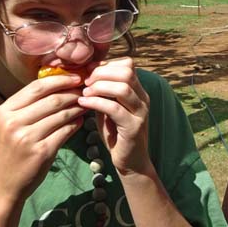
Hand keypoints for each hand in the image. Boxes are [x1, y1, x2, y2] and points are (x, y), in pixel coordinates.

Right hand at [0, 73, 85, 203]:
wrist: (2, 185)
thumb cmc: (10, 151)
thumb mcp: (11, 124)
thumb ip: (29, 106)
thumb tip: (60, 85)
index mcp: (6, 110)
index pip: (37, 86)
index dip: (60, 79)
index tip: (77, 77)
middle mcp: (15, 122)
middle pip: (52, 99)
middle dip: (73, 93)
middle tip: (87, 91)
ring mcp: (27, 137)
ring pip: (61, 114)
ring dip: (77, 108)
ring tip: (86, 104)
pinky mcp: (41, 152)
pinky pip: (65, 131)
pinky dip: (76, 124)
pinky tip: (81, 121)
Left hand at [78, 57, 150, 175]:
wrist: (130, 162)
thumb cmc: (115, 134)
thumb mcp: (108, 108)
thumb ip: (102, 92)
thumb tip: (85, 73)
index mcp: (138, 91)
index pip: (128, 64)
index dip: (106, 64)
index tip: (88, 71)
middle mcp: (143, 98)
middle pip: (127, 71)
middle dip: (102, 73)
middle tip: (85, 82)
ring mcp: (140, 112)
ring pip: (123, 87)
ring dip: (99, 87)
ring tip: (84, 93)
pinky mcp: (133, 127)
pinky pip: (114, 108)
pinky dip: (96, 102)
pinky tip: (84, 104)